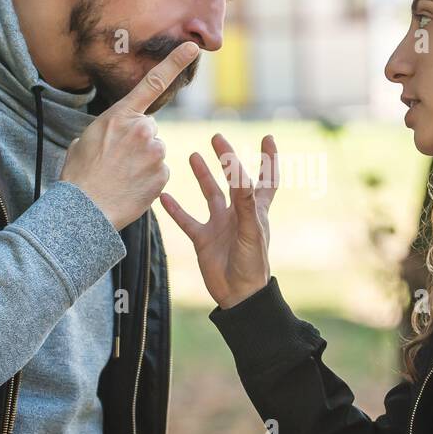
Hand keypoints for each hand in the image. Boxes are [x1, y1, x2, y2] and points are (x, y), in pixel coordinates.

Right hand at [60, 42, 197, 229]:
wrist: (84, 208)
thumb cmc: (80, 174)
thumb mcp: (86, 138)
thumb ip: (109, 127)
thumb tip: (117, 132)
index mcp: (121, 115)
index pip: (153, 81)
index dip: (175, 62)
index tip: (194, 47)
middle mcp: (143, 129)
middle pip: (149, 129)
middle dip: (138, 141)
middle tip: (116, 159)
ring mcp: (156, 152)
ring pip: (155, 151)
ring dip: (143, 161)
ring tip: (121, 175)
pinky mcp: (163, 175)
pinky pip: (159, 172)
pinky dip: (148, 179)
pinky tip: (130, 187)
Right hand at [159, 134, 278, 308]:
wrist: (238, 296)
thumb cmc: (252, 264)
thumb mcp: (251, 230)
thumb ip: (244, 202)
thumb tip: (239, 173)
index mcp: (256, 210)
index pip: (266, 178)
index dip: (269, 158)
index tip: (267, 137)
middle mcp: (238, 214)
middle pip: (233, 180)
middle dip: (226, 159)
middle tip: (217, 139)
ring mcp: (220, 226)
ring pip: (209, 195)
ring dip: (202, 176)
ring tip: (193, 156)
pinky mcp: (203, 240)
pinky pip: (187, 220)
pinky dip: (175, 209)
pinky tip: (164, 196)